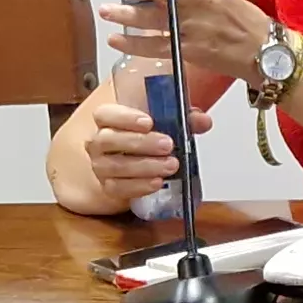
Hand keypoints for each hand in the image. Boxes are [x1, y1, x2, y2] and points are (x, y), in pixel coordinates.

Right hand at [72, 96, 214, 206]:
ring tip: (170, 165)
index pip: (106, 114)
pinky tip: (157, 182)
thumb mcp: (167, 122)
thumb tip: (202, 121)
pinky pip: (119, 188)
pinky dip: (140, 186)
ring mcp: (101, 166)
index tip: (148, 122)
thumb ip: (184, 118)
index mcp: (108, 119)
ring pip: (115, 166)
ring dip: (145, 166)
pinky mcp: (109, 186)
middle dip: (141, 142)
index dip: (125, 117)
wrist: (136, 163)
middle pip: (109, 140)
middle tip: (167, 145)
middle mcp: (100, 142)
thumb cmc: (148, 136)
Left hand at [101, 0, 275, 83]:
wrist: (268, 51)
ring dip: (126, 14)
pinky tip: (118, 40)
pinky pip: (157, 45)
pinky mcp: (193, 50)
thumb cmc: (244, 23)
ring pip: (154, 16)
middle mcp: (202, 0)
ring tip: (108, 11)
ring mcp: (197, 26)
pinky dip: (134, 43)